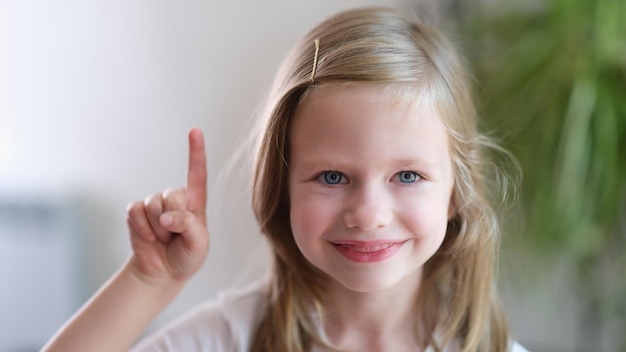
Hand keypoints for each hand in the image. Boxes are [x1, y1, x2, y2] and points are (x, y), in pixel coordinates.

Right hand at [126, 128, 208, 282]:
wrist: (162, 273)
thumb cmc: (186, 256)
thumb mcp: (198, 244)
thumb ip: (188, 226)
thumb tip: (166, 216)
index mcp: (195, 202)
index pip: (197, 174)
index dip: (196, 152)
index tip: (194, 130)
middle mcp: (175, 198)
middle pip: (173, 195)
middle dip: (173, 219)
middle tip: (174, 236)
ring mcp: (154, 204)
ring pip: (153, 204)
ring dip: (156, 227)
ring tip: (162, 239)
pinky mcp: (136, 212)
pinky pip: (135, 212)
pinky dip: (141, 229)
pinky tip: (148, 239)